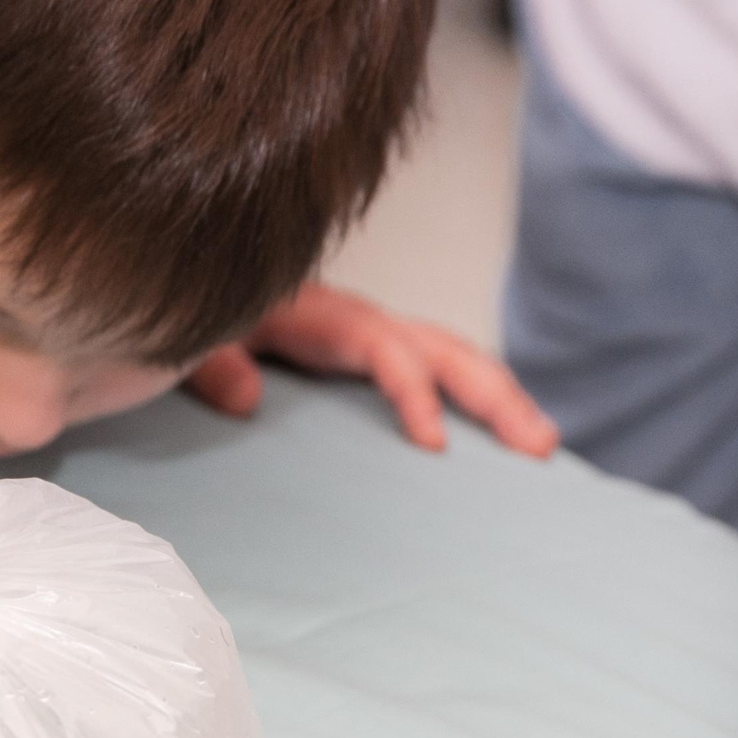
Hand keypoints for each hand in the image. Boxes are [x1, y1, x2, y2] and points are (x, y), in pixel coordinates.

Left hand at [186, 281, 558, 457]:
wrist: (193, 287)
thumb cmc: (200, 316)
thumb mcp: (198, 336)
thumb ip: (212, 363)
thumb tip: (248, 400)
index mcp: (326, 318)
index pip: (386, 350)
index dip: (413, 392)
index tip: (433, 445)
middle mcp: (364, 325)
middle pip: (446, 351)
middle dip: (495, 397)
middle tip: (539, 450)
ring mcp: (376, 341)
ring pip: (456, 360)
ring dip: (502, 400)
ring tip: (544, 448)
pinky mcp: (375, 359)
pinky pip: (438, 374)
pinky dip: (476, 401)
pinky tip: (505, 440)